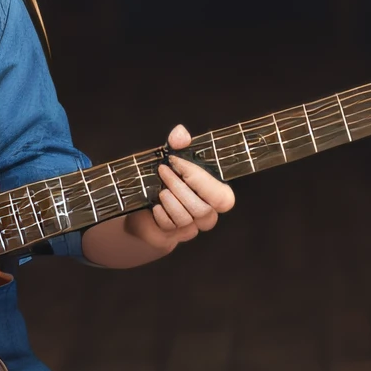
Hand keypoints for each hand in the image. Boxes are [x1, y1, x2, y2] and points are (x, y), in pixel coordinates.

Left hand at [122, 125, 235, 251]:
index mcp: (216, 196)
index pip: (223, 198)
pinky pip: (170, 228)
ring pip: (186, 219)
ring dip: (170, 201)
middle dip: (180, 188)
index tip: (178, 162)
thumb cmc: (168, 180)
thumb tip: (181, 133)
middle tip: (163, 171)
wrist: (147, 207)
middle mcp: (208, 215)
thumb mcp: (174, 159)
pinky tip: (155, 206)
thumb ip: (180, 145)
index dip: (202, 181)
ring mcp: (191, 229)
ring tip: (159, 190)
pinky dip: (161, 215)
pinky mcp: (172, 237)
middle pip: (202, 209)